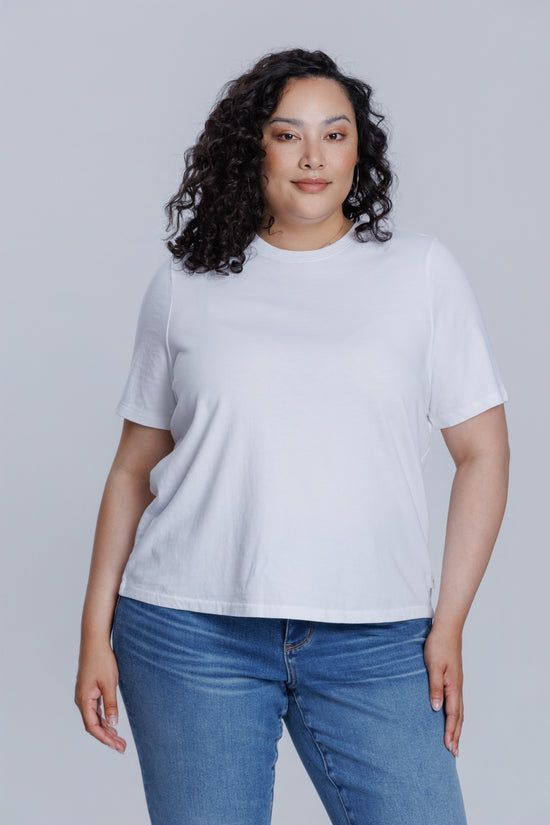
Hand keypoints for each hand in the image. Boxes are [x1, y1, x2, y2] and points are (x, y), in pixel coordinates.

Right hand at [74, 640, 126, 753]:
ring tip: (119, 739)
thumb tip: (113, 724)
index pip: (92, 727)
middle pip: (93, 725)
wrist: (94, 642)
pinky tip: (112, 724)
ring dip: (106, 729)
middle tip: (122, 747)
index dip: (104, 739)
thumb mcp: (109, 683)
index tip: (117, 746)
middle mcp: (81, 700)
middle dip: (107, 738)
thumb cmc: (102, 660)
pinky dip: (103, 719)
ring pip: (94, 718)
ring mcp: (84, 696)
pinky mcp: (88, 691)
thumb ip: (111, 705)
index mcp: (84, 700)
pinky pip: (95, 710)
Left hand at [423, 624, 463, 756]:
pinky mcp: (453, 679)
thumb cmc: (438, 645)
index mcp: (453, 686)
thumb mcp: (433, 666)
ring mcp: (457, 684)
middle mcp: (457, 688)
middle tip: (454, 753)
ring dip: (457, 727)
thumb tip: (436, 709)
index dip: (451, 732)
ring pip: (459, 710)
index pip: (453, 714)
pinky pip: (456, 702)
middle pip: (459, 717)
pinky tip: (451, 717)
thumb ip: (435, 687)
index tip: (449, 748)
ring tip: (454, 741)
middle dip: (456, 735)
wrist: (447, 629)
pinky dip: (455, 715)